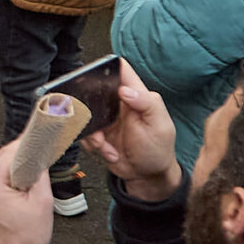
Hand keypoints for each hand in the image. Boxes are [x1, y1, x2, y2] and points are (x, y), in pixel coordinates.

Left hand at [0, 141, 55, 243]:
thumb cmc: (26, 240)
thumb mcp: (43, 202)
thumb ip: (38, 173)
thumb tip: (36, 154)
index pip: (6, 154)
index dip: (23, 145)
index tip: (32, 139)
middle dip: (15, 164)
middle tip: (32, 169)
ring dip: (5, 177)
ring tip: (20, 192)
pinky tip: (8, 200)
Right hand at [78, 61, 183, 201]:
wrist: (146, 176)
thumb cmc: (158, 150)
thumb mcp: (160, 126)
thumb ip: (147, 104)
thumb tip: (125, 89)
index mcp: (136, 96)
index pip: (121, 70)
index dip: (108, 67)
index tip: (96, 78)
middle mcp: (119, 103)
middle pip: (94, 90)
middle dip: (90, 107)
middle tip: (98, 124)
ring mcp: (107, 118)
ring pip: (85, 113)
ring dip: (91, 131)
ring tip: (105, 144)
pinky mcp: (97, 132)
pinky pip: (84, 131)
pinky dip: (91, 143)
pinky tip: (108, 151)